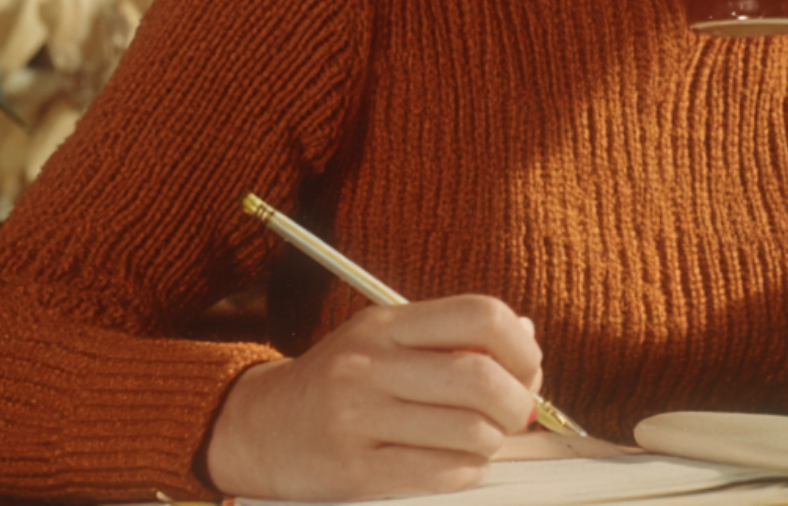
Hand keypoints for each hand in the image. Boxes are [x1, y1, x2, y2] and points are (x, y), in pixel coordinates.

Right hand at [204, 294, 542, 499]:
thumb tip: (525, 335)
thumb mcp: (384, 339)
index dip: (522, 345)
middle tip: (516, 414)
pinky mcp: (355, 471)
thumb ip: (451, 335)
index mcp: (386, 324)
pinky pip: (441, 472)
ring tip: (482, 440)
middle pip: (481, 377)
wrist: (259, 427)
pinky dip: (467, 471)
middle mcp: (371, 364)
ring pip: (468, 431)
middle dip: (518, 403)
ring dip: (492, 442)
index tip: (528, 368)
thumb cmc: (338, 381)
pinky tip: (458, 463)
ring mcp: (359, 418)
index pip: (480, 315)